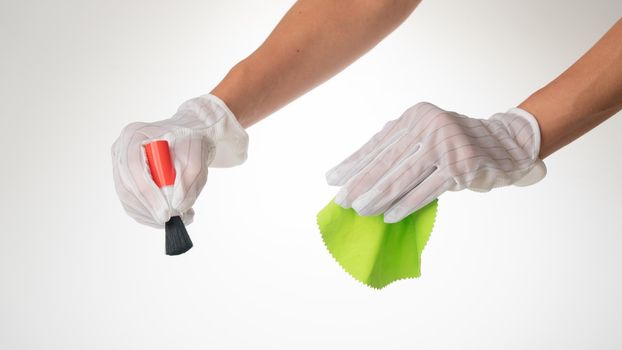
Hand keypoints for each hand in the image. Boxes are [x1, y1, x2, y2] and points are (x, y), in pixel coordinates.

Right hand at [111, 94, 247, 227]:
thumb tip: (178, 206)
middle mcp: (120, 151)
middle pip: (126, 188)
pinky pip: (134, 206)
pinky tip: (173, 213)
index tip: (166, 212)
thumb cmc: (191, 141)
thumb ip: (190, 178)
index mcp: (133, 136)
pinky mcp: (127, 183)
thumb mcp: (197, 154)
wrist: (188, 138)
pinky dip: (152, 215)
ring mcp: (120, 168)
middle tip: (175, 219)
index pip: (133, 168)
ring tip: (182, 216)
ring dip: (153, 215)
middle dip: (151, 209)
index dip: (148, 193)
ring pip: (129, 200)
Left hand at [326, 102, 545, 222]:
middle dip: (360, 183)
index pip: (377, 144)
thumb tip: (361, 172)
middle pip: (386, 160)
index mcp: (415, 116)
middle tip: (342, 201)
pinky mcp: (460, 166)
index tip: (332, 180)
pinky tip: (390, 216)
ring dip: (379, 197)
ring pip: (403, 176)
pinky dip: (406, 205)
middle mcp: (428, 126)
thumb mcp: (426, 134)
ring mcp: (445, 145)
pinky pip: (426, 190)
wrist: (506, 143)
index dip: (353, 163)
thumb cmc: (457, 143)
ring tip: (361, 211)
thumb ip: (400, 146)